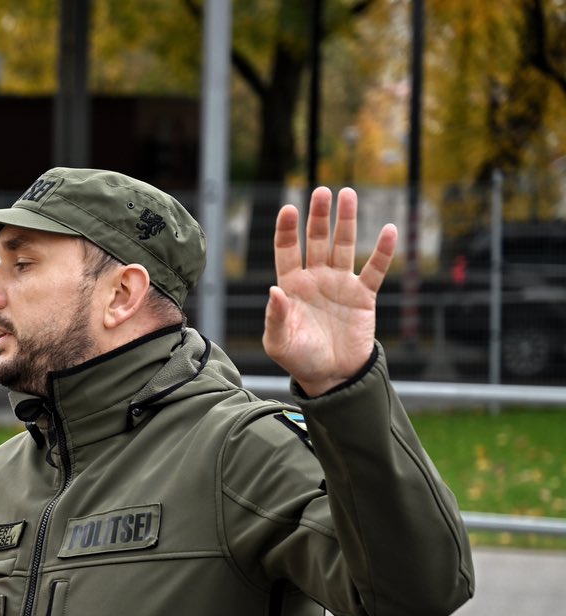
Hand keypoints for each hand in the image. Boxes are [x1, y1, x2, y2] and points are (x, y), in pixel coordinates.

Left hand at [264, 185, 396, 396]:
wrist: (332, 376)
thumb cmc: (300, 359)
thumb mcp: (279, 342)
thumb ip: (276, 317)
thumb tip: (274, 290)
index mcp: (291, 287)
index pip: (287, 251)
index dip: (287, 230)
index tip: (288, 209)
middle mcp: (316, 279)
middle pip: (317, 240)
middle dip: (319, 216)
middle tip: (322, 191)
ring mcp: (340, 284)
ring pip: (344, 245)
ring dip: (346, 221)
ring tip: (348, 194)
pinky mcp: (363, 295)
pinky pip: (375, 269)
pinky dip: (382, 251)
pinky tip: (388, 230)